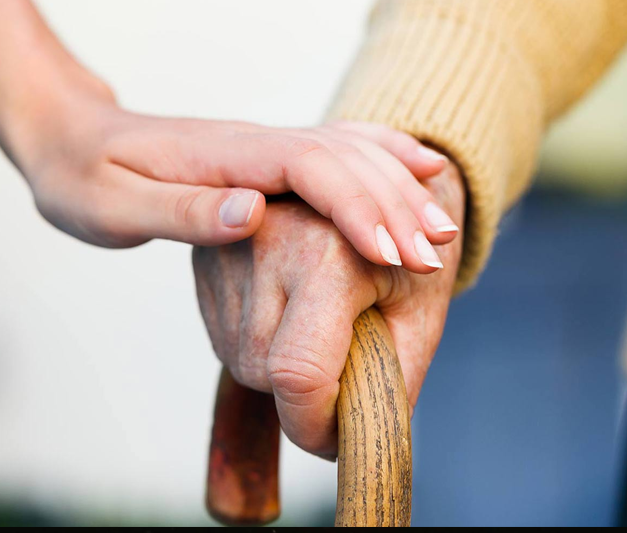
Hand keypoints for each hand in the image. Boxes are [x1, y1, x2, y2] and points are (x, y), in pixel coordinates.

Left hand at [13, 88, 458, 271]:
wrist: (71, 136)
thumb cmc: (84, 177)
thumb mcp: (114, 205)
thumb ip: (183, 212)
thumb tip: (253, 213)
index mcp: (226, 157)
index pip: (309, 169)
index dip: (356, 207)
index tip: (392, 253)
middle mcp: (258, 144)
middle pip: (344, 161)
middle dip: (394, 207)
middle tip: (436, 255)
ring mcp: (268, 147)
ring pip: (352, 155)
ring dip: (400, 189)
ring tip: (443, 230)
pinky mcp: (270, 158)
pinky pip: (341, 150)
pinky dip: (386, 157)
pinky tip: (421, 166)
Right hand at [193, 163, 464, 455]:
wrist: (376, 184)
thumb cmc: (408, 250)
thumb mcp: (420, 315)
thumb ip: (391, 383)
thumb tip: (351, 443)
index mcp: (327, 251)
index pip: (299, 372)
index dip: (316, 425)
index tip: (338, 440)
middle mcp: (263, 239)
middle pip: (265, 373)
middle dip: (306, 395)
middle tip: (347, 362)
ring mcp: (227, 245)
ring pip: (242, 360)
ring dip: (281, 369)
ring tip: (323, 325)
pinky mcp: (206, 256)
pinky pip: (226, 336)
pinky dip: (261, 344)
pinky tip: (292, 312)